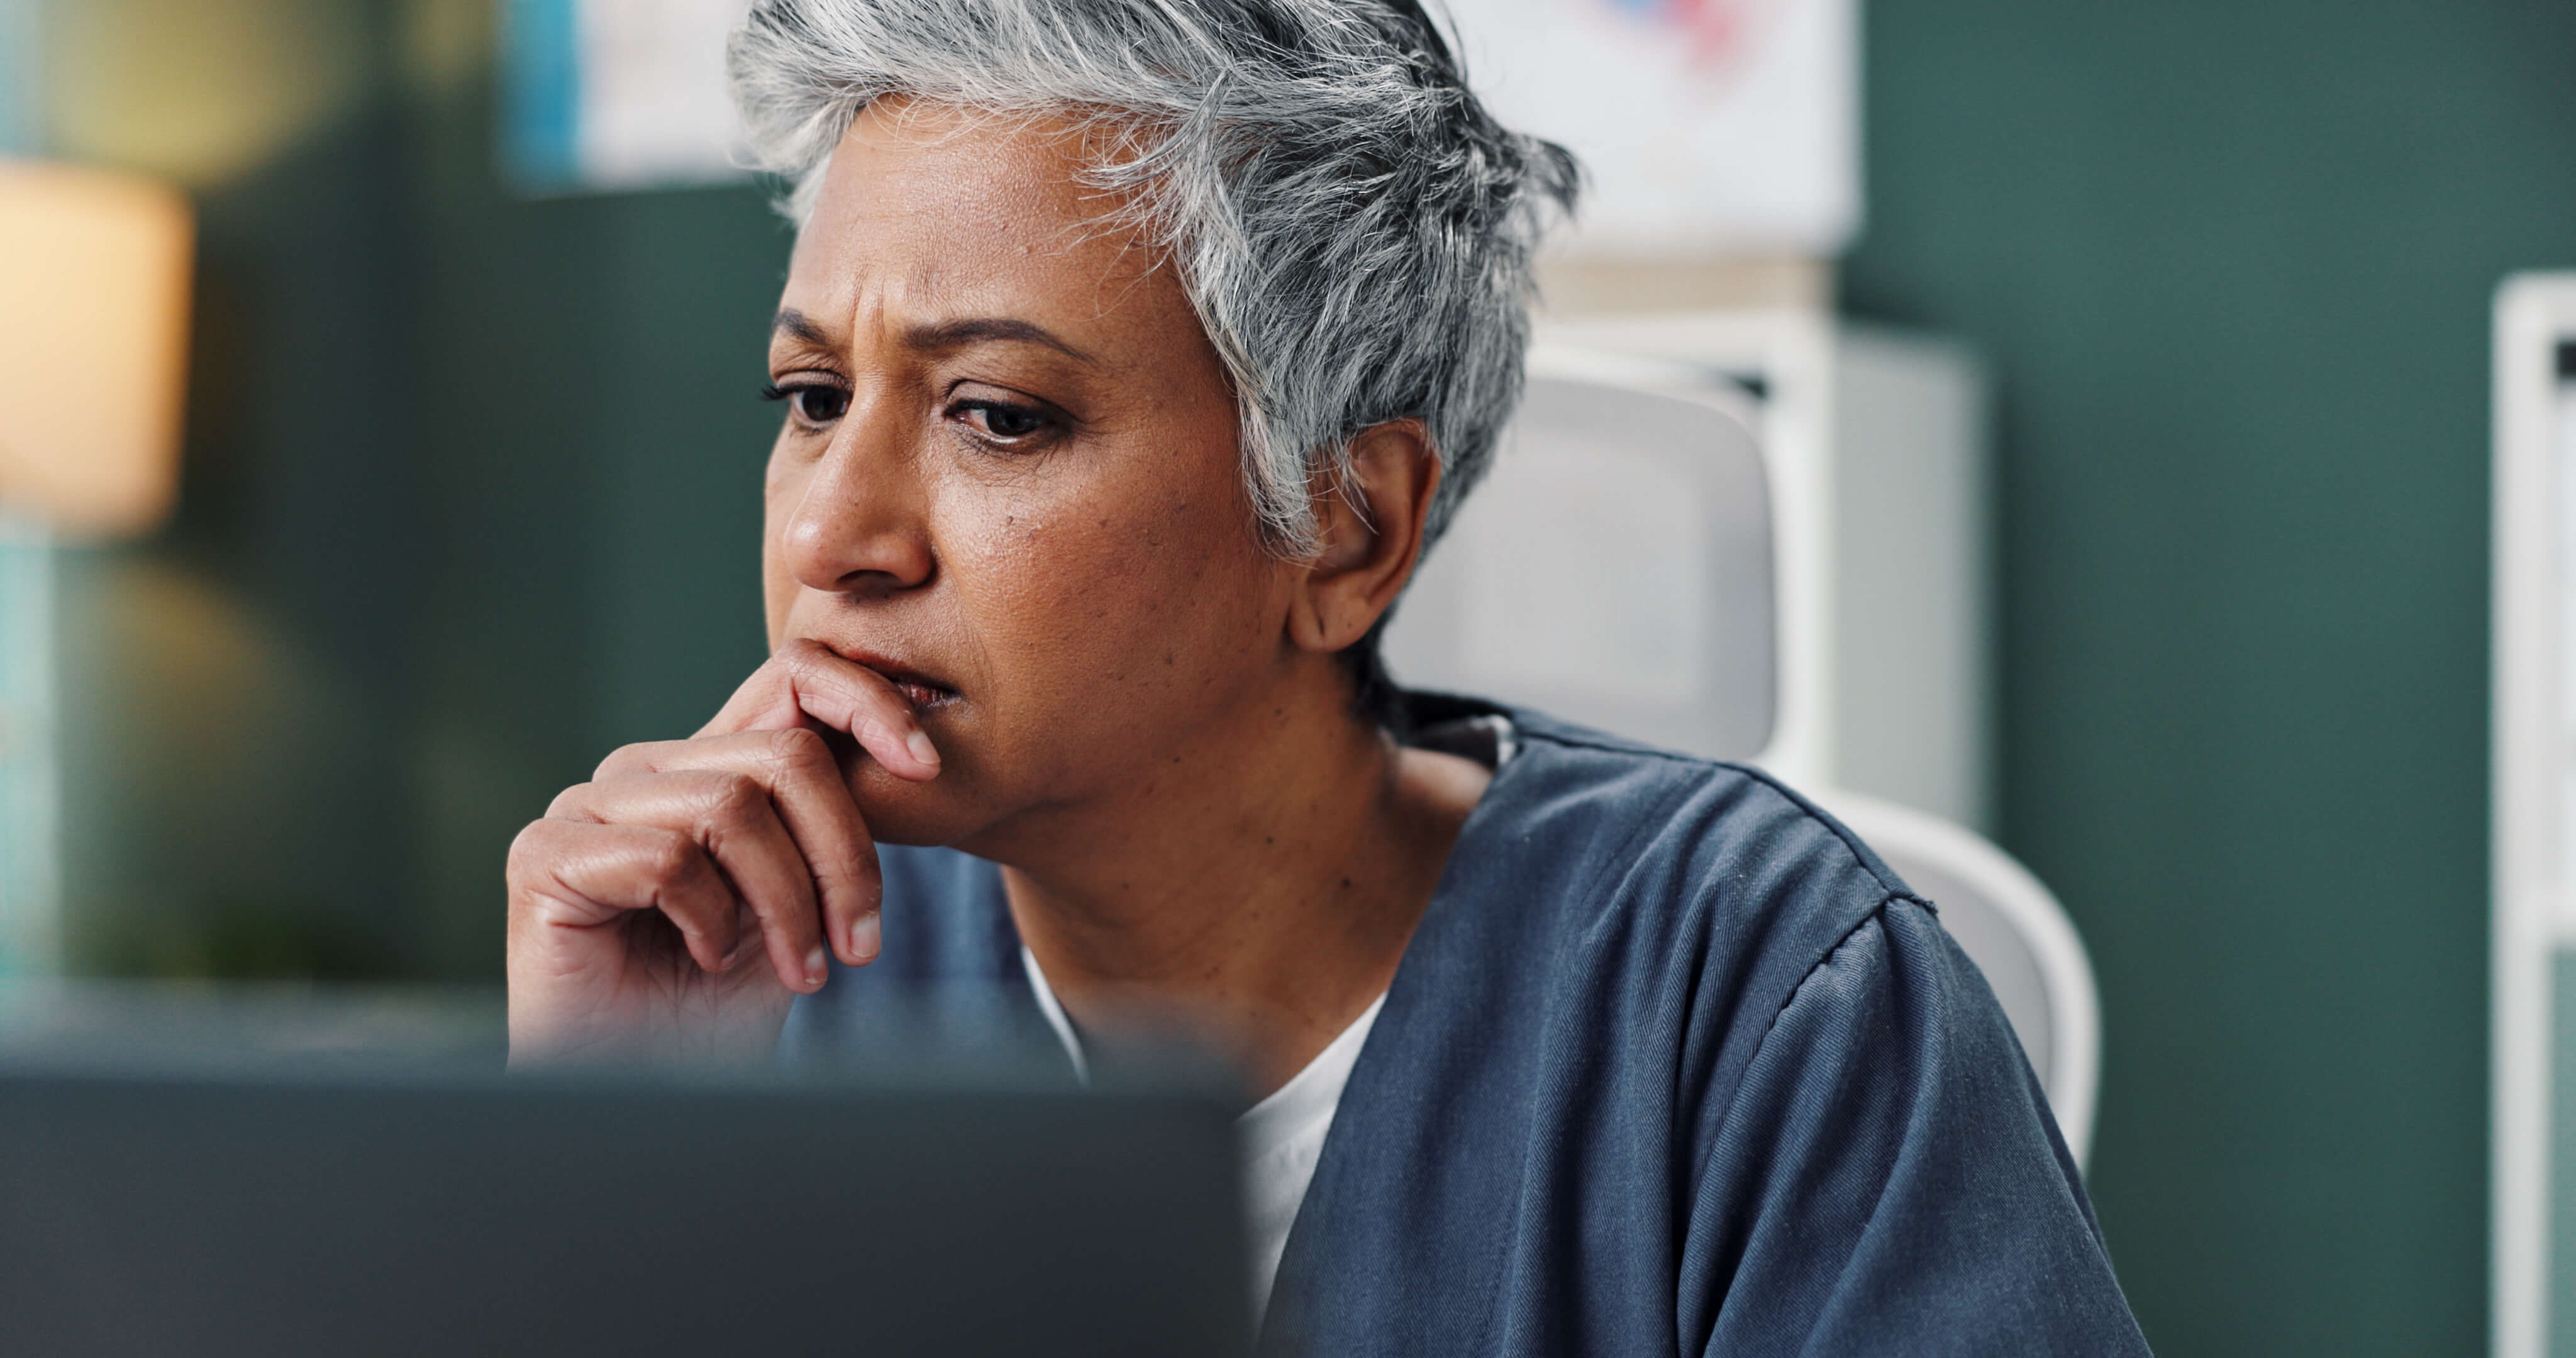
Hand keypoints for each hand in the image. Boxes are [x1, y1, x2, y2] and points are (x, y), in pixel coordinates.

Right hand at [504, 640, 942, 1065]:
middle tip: (859, 946)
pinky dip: (711, 922)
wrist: (642, 1101)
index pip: (793, 680)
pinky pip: (667, 857)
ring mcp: (587, 805)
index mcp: (708, 766)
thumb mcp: (804, 904)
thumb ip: (829, 826)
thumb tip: (911, 756)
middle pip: (784, 755)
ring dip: (787, 904)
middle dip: (845, 856)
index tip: (927, 770)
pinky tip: (705, 962)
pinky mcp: (544, 855)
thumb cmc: (720, 1012)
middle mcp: (646, 770)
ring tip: (795, 968)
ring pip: (732, 804)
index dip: (867, 704)